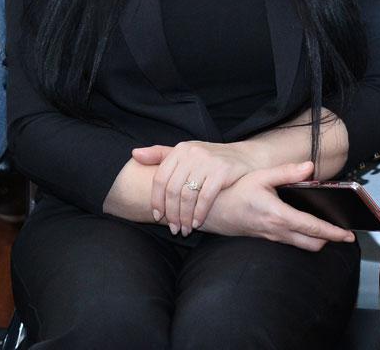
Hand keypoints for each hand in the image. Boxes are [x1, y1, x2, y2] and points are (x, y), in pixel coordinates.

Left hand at [133, 141, 257, 234]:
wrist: (245, 158)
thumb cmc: (210, 160)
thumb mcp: (185, 154)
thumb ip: (160, 155)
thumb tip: (134, 154)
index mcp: (180, 150)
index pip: (160, 178)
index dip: (156, 200)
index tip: (157, 216)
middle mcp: (192, 153)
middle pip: (173, 189)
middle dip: (171, 213)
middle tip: (173, 228)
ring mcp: (208, 161)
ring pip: (188, 195)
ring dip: (184, 216)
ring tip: (184, 229)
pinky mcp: (223, 170)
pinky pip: (205, 197)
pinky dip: (199, 213)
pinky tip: (197, 223)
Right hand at [197, 162, 355, 250]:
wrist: (212, 210)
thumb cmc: (235, 191)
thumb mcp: (261, 176)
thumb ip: (287, 172)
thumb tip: (310, 167)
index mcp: (278, 215)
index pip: (312, 228)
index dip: (333, 232)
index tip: (348, 234)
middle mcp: (277, 230)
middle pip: (312, 244)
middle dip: (330, 240)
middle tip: (343, 232)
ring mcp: (272, 237)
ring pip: (302, 246)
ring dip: (318, 241)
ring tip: (329, 230)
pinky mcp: (267, 238)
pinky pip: (291, 243)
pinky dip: (304, 239)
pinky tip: (307, 228)